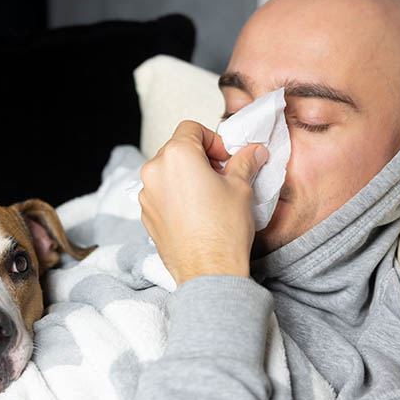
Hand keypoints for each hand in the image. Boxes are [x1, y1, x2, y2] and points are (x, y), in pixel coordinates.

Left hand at [139, 120, 267, 284]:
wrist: (208, 271)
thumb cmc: (223, 231)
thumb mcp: (241, 188)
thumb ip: (244, 162)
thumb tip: (253, 151)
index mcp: (177, 156)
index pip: (191, 128)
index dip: (213, 139)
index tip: (226, 157)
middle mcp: (154, 171)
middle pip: (177, 149)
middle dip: (201, 157)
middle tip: (223, 175)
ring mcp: (146, 194)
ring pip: (168, 172)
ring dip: (188, 176)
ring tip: (211, 196)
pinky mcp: (146, 214)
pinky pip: (161, 194)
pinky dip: (177, 195)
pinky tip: (197, 213)